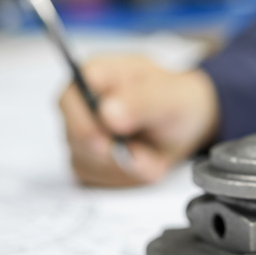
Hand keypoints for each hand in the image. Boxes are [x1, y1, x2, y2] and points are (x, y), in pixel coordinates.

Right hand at [58, 55, 219, 186]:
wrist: (183, 122)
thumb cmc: (173, 100)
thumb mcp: (169, 98)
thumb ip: (140, 102)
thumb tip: (107, 114)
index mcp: (97, 75)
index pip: (72, 96)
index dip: (84, 122)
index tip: (106, 143)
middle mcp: (80, 103)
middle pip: (75, 136)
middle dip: (112, 153)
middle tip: (143, 154)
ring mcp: (79, 133)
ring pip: (85, 162)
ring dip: (123, 168)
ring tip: (151, 153)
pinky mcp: (85, 160)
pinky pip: (95, 179)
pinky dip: (124, 178)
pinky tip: (141, 162)